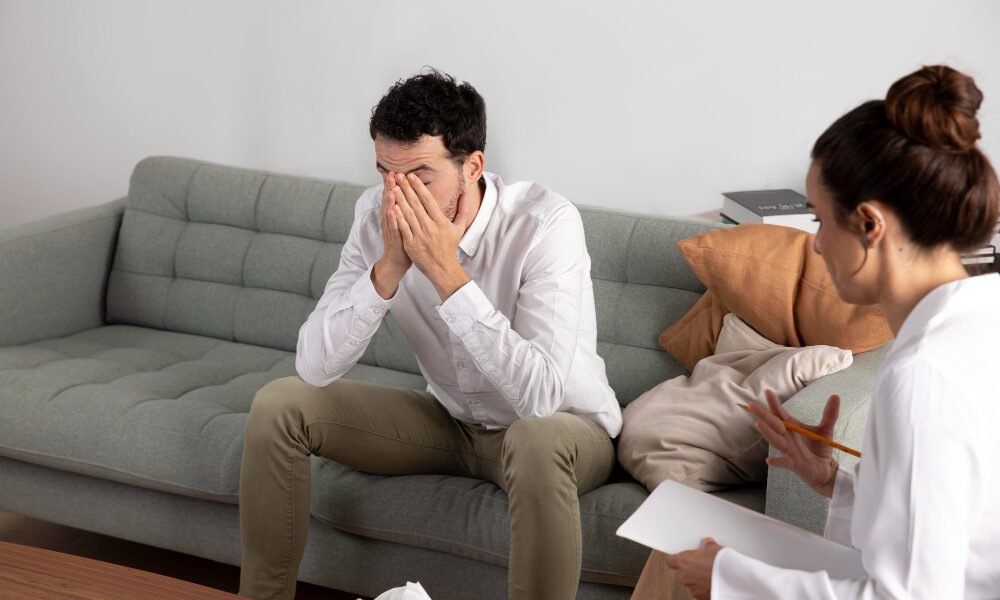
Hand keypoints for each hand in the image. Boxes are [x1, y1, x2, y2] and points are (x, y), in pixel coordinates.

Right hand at [372, 171, 411, 298]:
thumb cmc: (403, 239)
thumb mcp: (405, 221)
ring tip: (390, 189)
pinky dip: (392, 219)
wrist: (397, 260)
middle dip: (390, 187)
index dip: (395, 184)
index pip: (394, 196)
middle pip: (389, 201)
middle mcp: (390, 219)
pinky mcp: (393, 238)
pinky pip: (392, 227)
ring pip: (389, 212)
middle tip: (391, 175)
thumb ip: (407, 208)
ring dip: (389, 201)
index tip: (397, 172)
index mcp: (394, 214)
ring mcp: (390, 229)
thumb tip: (411, 194)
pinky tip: (392, 210)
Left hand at [390, 172, 475, 299]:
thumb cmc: (449, 247)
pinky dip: (397, 217)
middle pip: (416, 204)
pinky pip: (403, 227)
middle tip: (399, 176)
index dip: (419, 187)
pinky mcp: (411, 244)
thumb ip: (463, 209)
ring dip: (399, 199)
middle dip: (406, 188)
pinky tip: (391, 207)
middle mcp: (430, 227)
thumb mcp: (459, 228)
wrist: (442, 267)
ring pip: (407, 214)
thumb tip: (466, 194)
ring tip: (393, 187)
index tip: (411, 176)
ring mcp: (419, 236)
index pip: (428, 200)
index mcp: (441, 222)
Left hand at [664, 537, 721, 599]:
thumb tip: (708, 543)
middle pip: (682, 572)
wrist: (734, 580)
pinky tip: (713, 582)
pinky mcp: (699, 597)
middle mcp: (684, 576)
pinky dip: (703, 587)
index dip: (675, 559)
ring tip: (710, 574)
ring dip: (697, 579)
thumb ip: (707, 546)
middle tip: (702, 564)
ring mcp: (691, 588)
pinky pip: (698, 590)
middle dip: (691, 569)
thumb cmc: (722, 563)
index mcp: (683, 561)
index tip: (679, 557)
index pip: (670, 560)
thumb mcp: (714, 548)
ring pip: (691, 582)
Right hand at [749, 389, 840, 496]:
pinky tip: (769, 460)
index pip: (780, 413)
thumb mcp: (826, 428)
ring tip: (759, 424)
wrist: (825, 468)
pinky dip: (777, 461)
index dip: (774, 403)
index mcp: (792, 427)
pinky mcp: (793, 464)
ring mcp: (788, 450)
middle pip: (773, 424)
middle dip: (763, 414)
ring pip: (775, 440)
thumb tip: (835, 395)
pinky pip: (784, 462)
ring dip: (767, 433)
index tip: (767, 391)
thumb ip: (830, 413)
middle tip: (751, 405)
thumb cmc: (821, 448)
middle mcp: (787, 437)